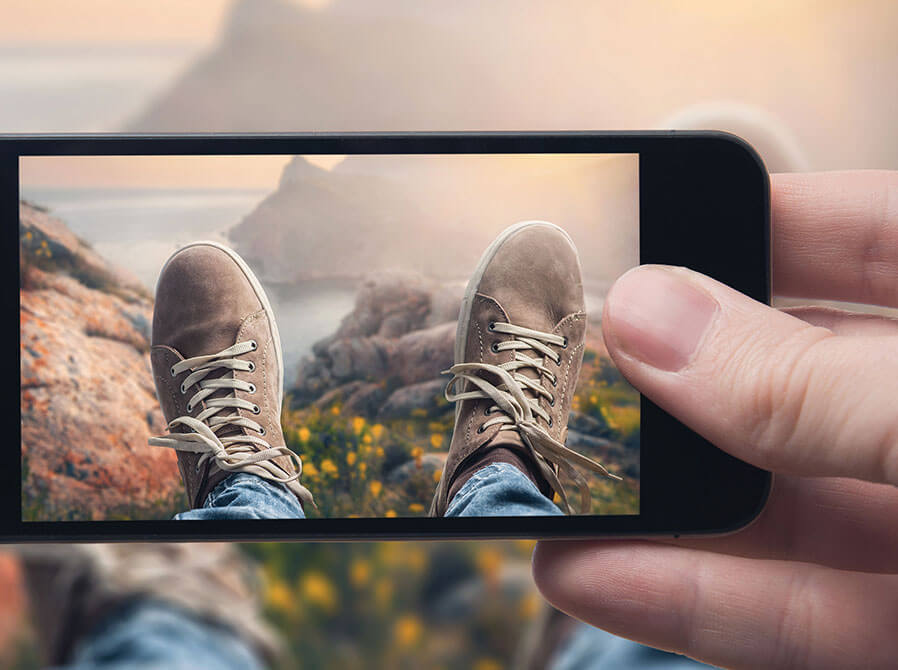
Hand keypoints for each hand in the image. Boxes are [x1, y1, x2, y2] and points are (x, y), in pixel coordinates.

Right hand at [532, 171, 897, 669]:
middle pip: (799, 381)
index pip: (873, 238)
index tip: (648, 220)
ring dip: (654, 508)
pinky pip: (799, 615)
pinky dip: (693, 603)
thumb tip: (647, 315)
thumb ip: (811, 383)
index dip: (762, 222)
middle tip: (568, 368)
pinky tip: (588, 577)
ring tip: (540, 484)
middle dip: (676, 379)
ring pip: (782, 510)